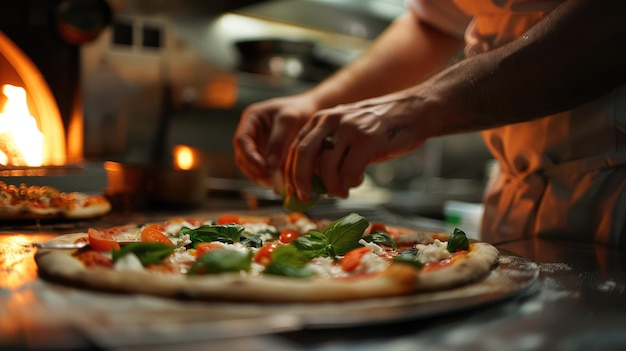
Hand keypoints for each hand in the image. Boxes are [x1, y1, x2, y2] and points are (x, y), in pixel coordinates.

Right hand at [233, 94, 320, 192]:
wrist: (311, 111)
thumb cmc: (300, 110)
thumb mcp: (289, 120)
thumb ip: (279, 141)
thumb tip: (270, 165)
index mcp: (251, 119)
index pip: (241, 141)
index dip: (250, 156)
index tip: (264, 168)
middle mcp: (250, 133)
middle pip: (243, 157)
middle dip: (255, 170)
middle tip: (272, 180)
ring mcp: (257, 145)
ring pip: (251, 167)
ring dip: (261, 177)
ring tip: (278, 183)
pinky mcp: (265, 155)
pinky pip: (262, 170)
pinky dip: (269, 177)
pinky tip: (281, 182)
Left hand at [284, 93, 427, 200]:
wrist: (415, 111)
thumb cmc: (380, 126)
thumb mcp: (347, 128)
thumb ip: (328, 147)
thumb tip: (310, 182)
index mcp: (322, 118)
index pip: (295, 146)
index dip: (290, 172)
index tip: (292, 190)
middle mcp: (332, 120)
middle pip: (303, 155)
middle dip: (300, 181)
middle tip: (305, 197)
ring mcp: (350, 129)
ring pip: (327, 167)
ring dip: (332, 187)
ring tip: (341, 192)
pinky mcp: (368, 141)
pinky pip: (349, 172)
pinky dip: (350, 183)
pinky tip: (357, 182)